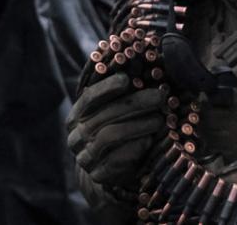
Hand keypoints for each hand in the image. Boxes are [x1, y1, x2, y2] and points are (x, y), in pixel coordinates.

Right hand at [66, 72, 165, 188]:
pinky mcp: (98, 175)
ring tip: (159, 119)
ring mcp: (85, 157)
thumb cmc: (114, 129)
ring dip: (138, 125)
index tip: (126, 79)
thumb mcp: (111, 110)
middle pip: (105, 115)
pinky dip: (134, 148)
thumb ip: (119, 93)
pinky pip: (115, 160)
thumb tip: (136, 62)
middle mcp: (76, 136)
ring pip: (111, 135)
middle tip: (159, 96)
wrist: (106, 169)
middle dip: (135, 103)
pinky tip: (148, 140)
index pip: (89, 98)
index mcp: (77, 116)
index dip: (107, 87)